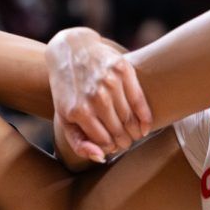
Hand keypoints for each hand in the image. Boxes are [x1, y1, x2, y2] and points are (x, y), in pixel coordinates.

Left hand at [47, 28, 152, 161]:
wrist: (71, 51)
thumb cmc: (68, 89)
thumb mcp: (64, 117)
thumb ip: (79, 142)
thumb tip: (101, 158)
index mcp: (78, 111)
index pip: (105, 142)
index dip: (111, 148)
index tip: (113, 147)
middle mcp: (95, 97)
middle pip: (120, 132)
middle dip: (124, 141)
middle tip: (126, 142)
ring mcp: (110, 82)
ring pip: (130, 118)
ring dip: (134, 132)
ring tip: (134, 135)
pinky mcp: (123, 70)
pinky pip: (140, 100)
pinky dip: (145, 118)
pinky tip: (145, 126)